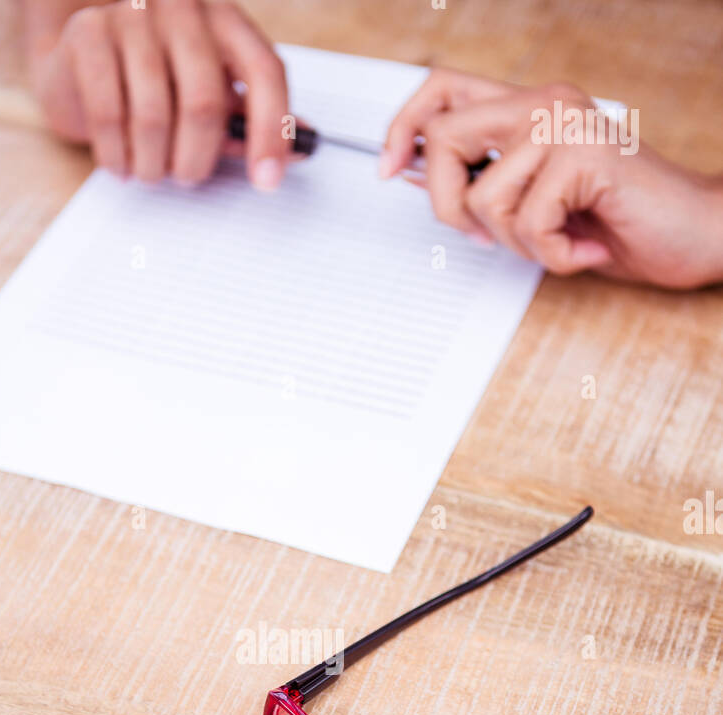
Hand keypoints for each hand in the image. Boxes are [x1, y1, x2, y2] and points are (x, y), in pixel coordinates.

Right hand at [27, 0, 289, 189]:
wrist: (79, 59)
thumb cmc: (156, 83)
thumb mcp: (208, 95)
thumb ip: (246, 119)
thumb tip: (298, 154)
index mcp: (225, 20)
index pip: (264, 71)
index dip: (272, 130)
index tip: (267, 181)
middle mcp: (184, 7)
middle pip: (205, 101)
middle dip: (196, 159)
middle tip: (187, 178)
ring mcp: (133, 15)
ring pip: (154, 115)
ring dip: (153, 164)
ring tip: (150, 173)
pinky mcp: (89, 33)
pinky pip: (110, 114)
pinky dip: (118, 155)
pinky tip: (121, 164)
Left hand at [381, 68, 722, 287]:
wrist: (695, 234)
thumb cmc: (618, 222)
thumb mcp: (532, 208)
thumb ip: (480, 183)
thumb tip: (411, 174)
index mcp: (527, 108)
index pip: (440, 90)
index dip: (403, 128)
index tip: (391, 170)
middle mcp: (544, 103)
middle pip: (443, 138)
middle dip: (446, 205)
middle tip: (482, 236)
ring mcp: (565, 124)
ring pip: (484, 195)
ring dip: (517, 243)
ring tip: (560, 241)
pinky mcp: (585, 154)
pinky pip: (528, 221)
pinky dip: (554, 255)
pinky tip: (585, 247)